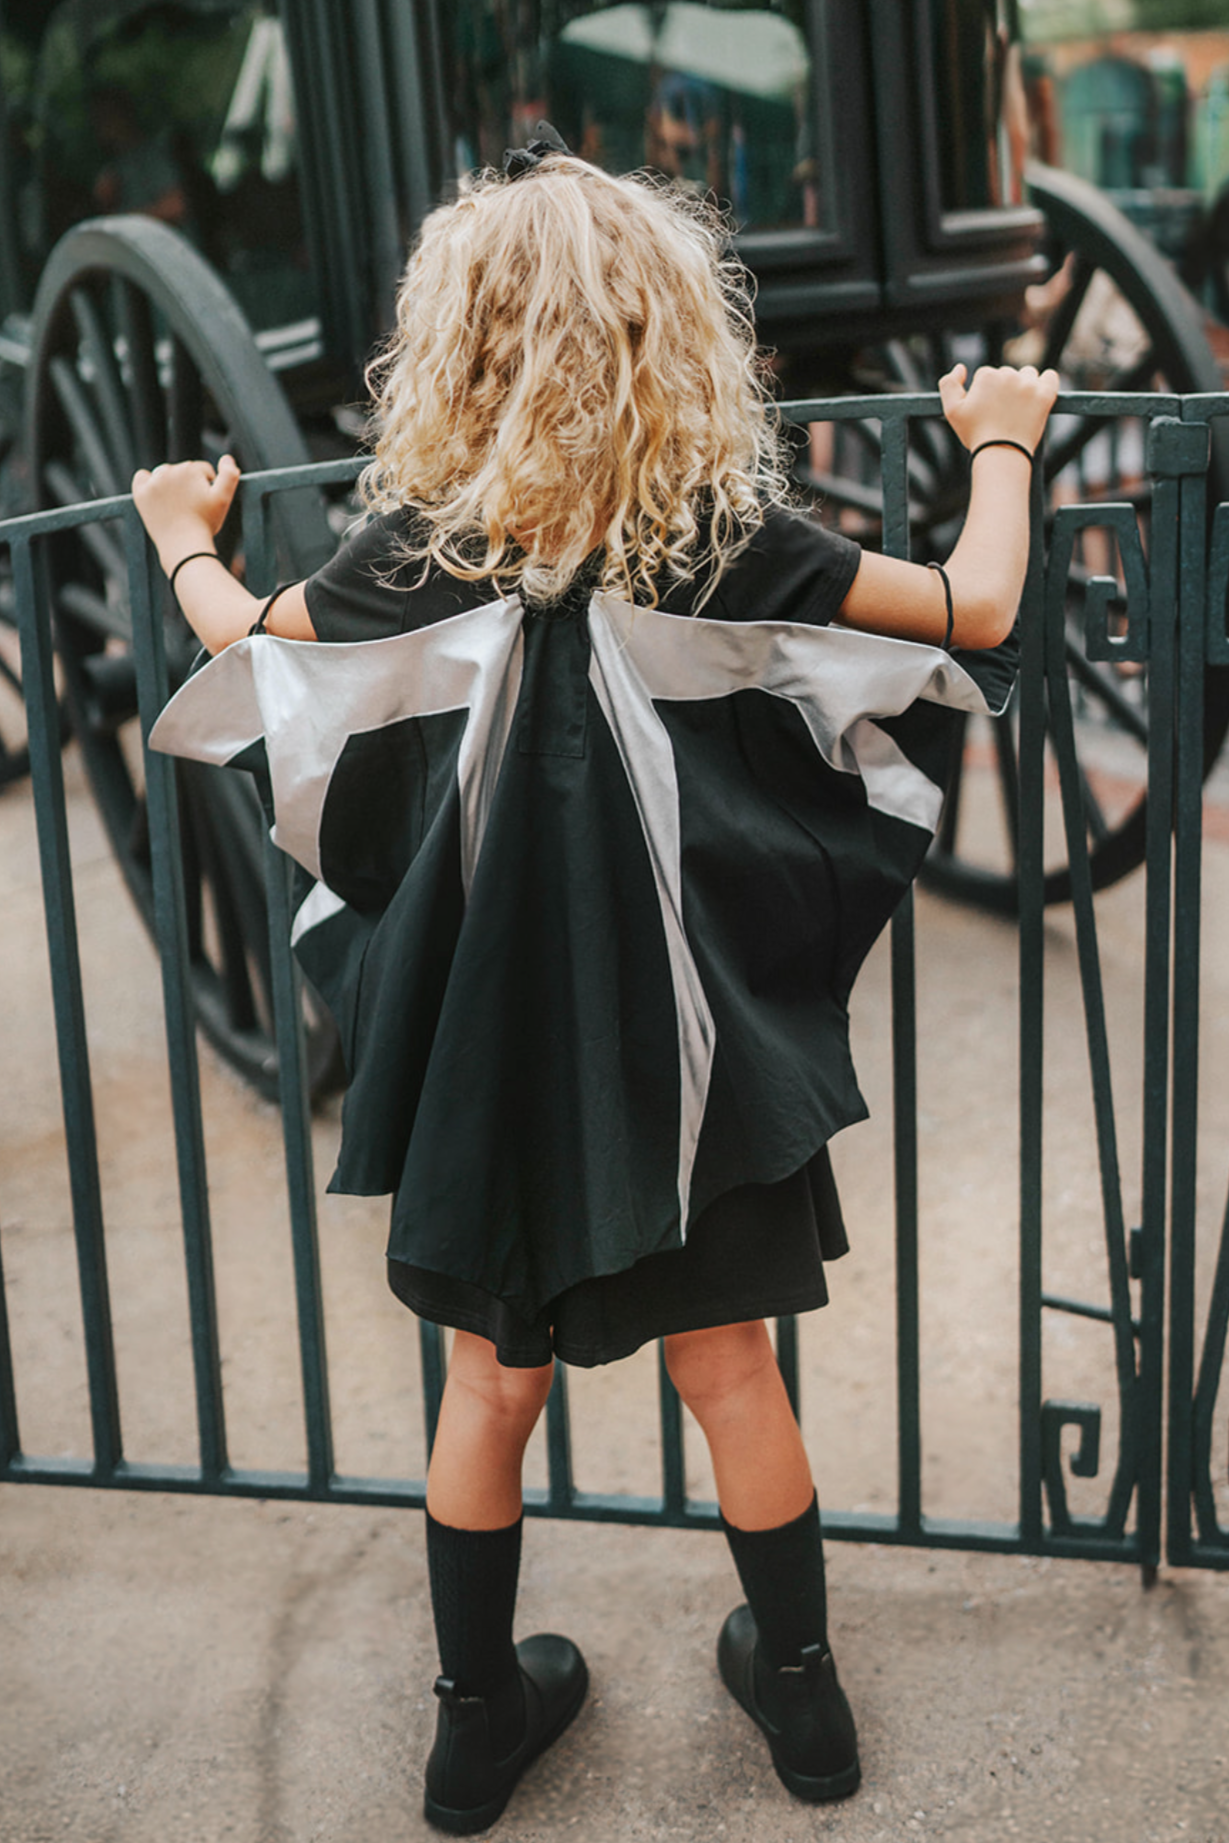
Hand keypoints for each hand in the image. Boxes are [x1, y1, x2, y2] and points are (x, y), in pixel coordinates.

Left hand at [131, 454, 240, 567]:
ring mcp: (154, 482)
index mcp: (190, 469)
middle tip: (192, 506)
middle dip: (189, 484)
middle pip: (183, 471)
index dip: (208, 486)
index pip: (202, 470)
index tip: (206, 502)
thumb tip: (226, 457)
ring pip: (164, 474)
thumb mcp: (224, 499)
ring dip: (171, 484)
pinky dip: (147, 482)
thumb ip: (230, 475)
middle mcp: (170, 471)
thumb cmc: (205, 524)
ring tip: (177, 504)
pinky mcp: (141, 494)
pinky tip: (156, 493)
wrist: (184, 547)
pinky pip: (141, 477)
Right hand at [937, 363, 1058, 455]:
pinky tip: (1038, 395)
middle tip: (1001, 412)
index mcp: (987, 376)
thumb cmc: (976, 435)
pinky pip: (1051, 377)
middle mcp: (1009, 375)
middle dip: (1004, 389)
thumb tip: (961, 367)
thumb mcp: (951, 411)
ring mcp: (1029, 384)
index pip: (987, 375)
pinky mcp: (1046, 394)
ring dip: (1024, 385)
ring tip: (1017, 408)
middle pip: (1008, 373)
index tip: (986, 409)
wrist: (1001, 454)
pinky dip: (1046, 383)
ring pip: (1028, 374)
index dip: (984, 393)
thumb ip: (948, 384)